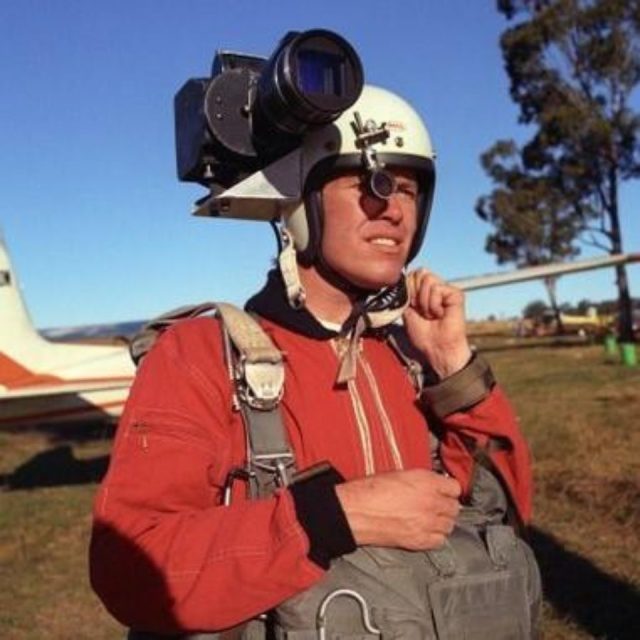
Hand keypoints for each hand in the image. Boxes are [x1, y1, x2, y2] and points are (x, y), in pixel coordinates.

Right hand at [335, 469, 460, 549]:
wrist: (356, 512)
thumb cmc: (371, 490)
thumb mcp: (399, 475)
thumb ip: (421, 481)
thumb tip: (433, 486)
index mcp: (426, 481)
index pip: (455, 487)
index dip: (448, 490)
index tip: (444, 491)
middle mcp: (431, 502)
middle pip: (454, 508)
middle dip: (446, 506)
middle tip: (437, 506)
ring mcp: (427, 523)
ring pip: (449, 525)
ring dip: (442, 522)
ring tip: (430, 519)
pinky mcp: (420, 540)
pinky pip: (440, 540)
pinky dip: (436, 536)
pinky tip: (426, 531)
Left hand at [403, 269, 471, 377]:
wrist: (436, 348)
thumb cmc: (423, 334)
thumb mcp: (407, 309)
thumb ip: (406, 291)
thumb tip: (408, 274)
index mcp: (423, 291)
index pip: (412, 275)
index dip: (408, 291)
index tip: (413, 308)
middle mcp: (436, 288)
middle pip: (419, 273)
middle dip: (415, 295)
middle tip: (422, 311)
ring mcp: (446, 290)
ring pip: (428, 279)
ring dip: (425, 302)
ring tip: (431, 314)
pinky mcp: (456, 294)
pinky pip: (437, 289)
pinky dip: (434, 305)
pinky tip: (440, 314)